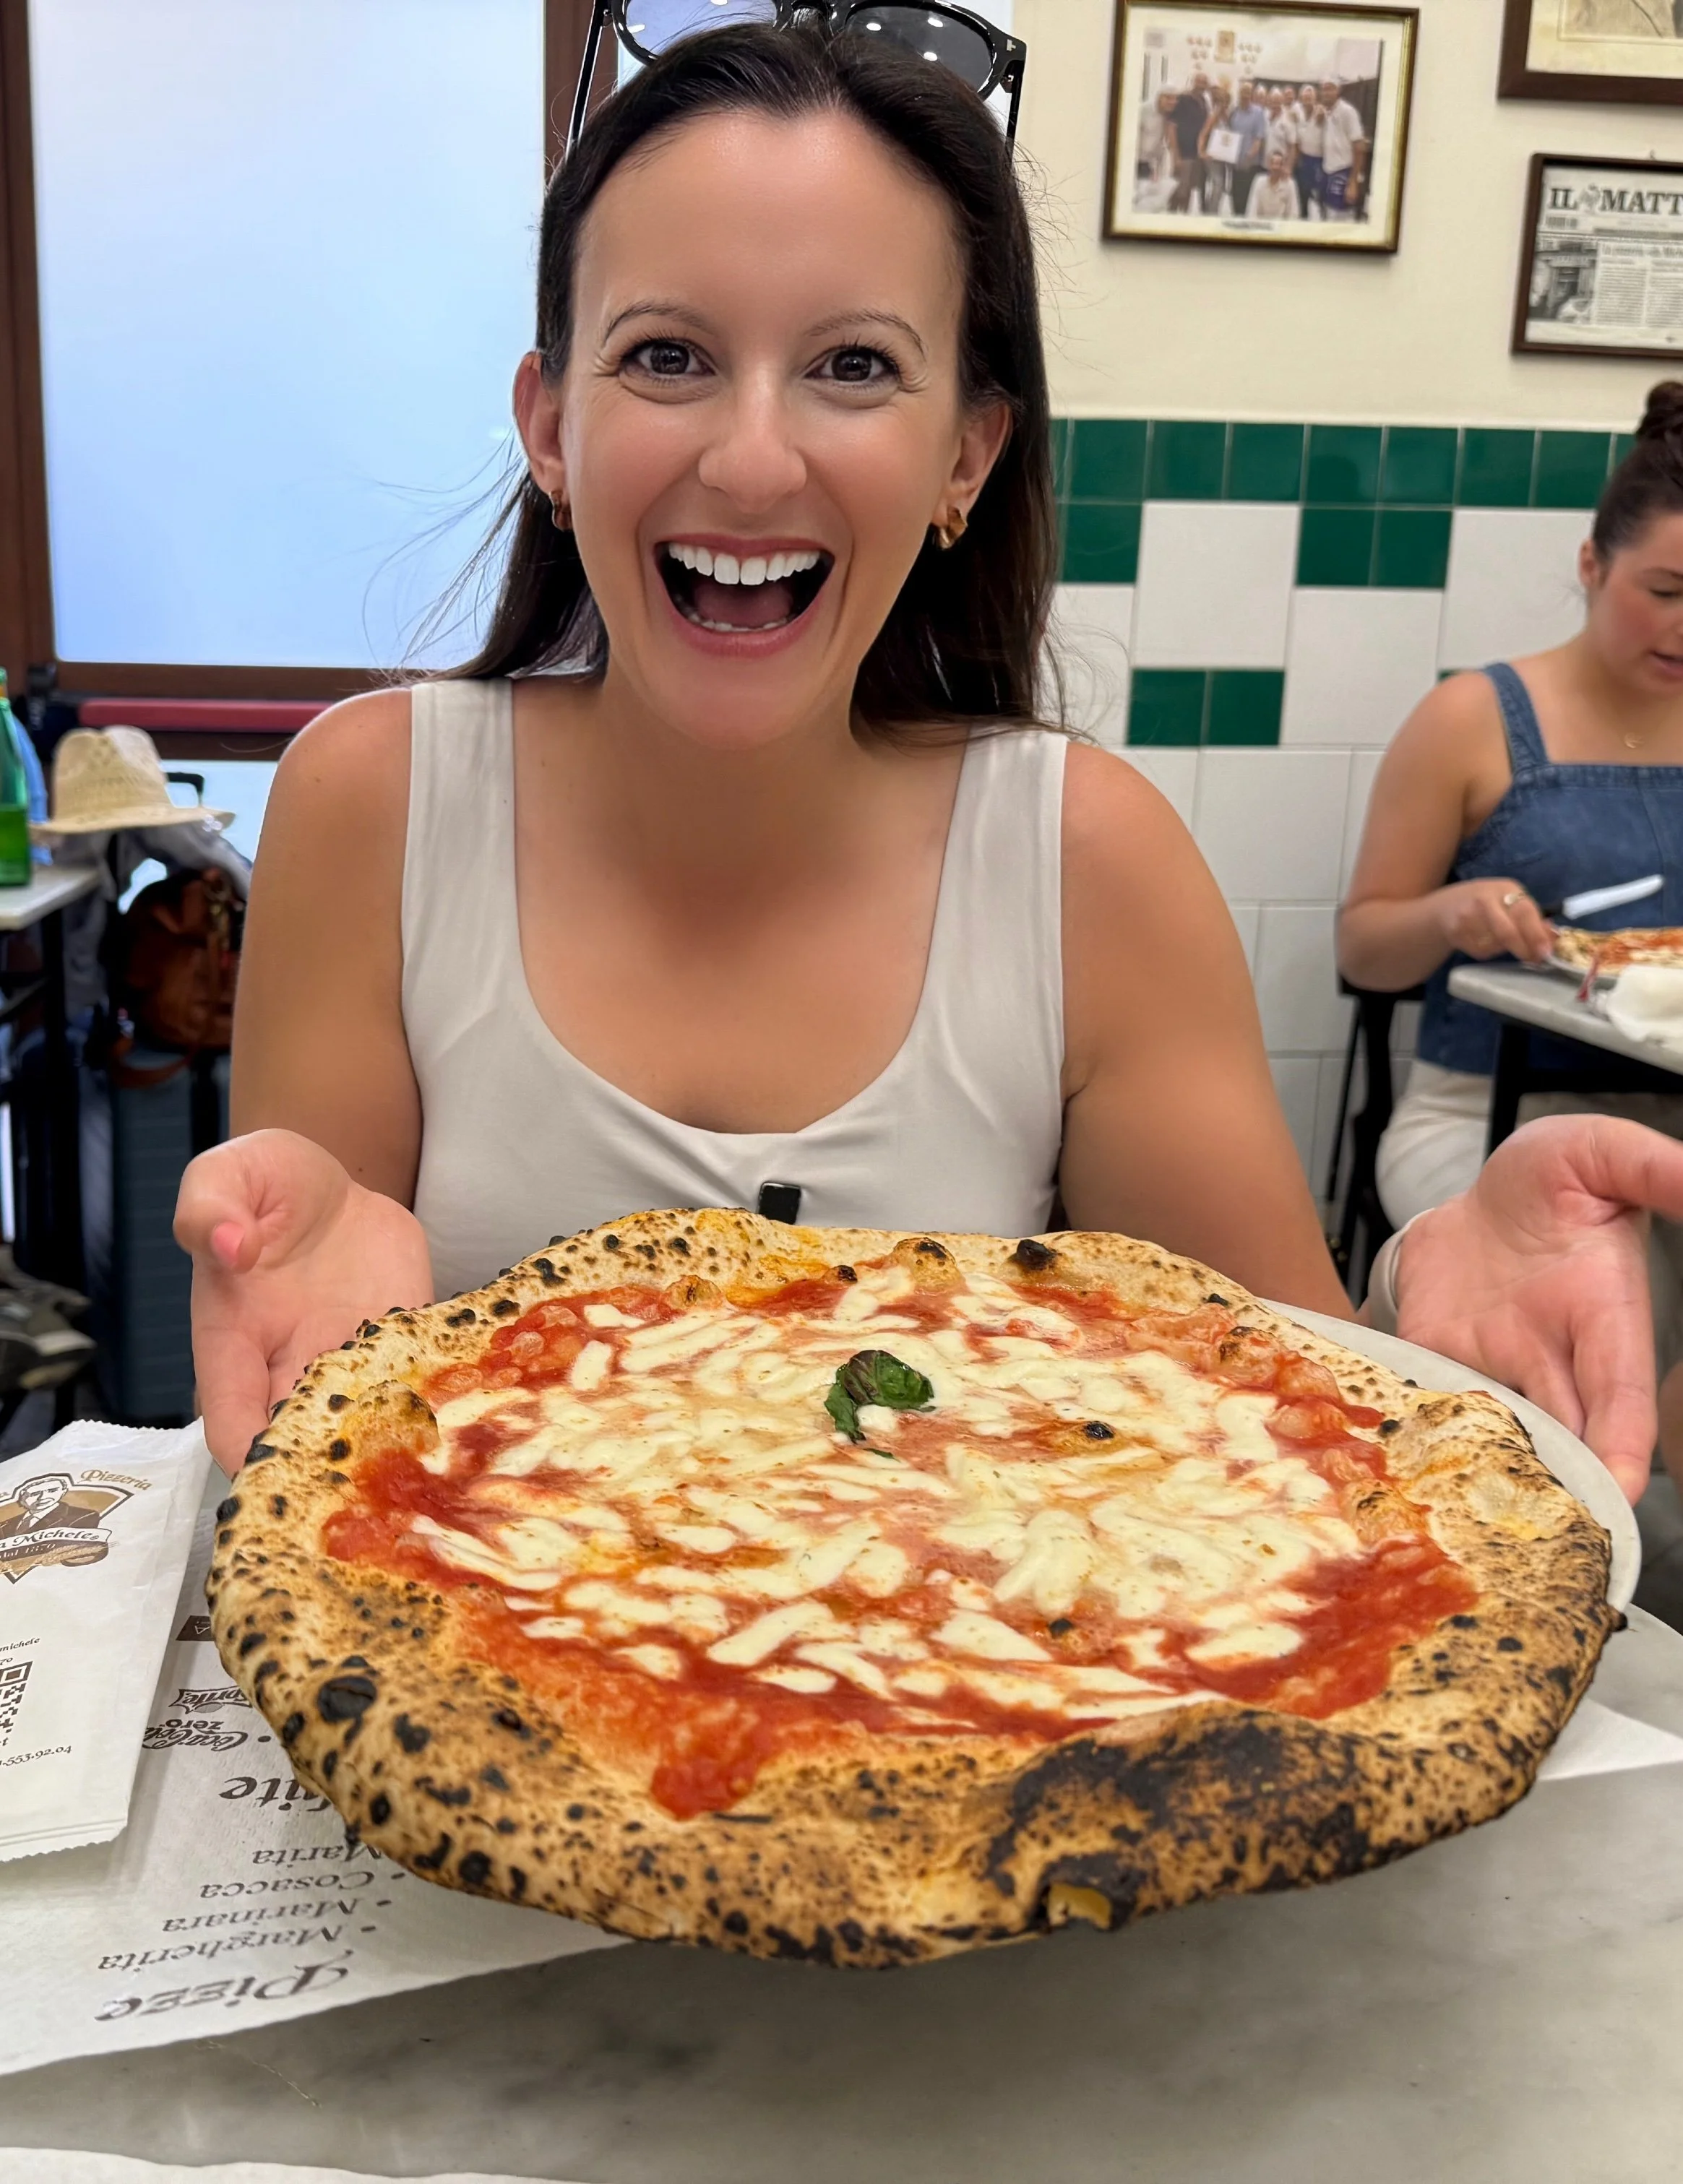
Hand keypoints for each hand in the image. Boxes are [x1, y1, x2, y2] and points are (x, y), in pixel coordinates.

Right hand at [175, 1129, 432, 1474]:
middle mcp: (290, 1368)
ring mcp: (351, 1366)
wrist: (330, 1186)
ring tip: (419, 1470)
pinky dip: (440, 1408)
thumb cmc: (265, 1185)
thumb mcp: (225, 1176)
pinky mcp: (402, 1351)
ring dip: (387, 1451)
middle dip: (325, 1470)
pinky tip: (468, 1423)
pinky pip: (421, 1391)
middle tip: (361, 1489)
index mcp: (233, 1342)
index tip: (275, 1473)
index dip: (248, 1452)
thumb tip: (229, 1245)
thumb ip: (211, 1207)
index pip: (230, 1418)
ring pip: (365, 1430)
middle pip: (301, 1442)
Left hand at [1395, 1114, 1682, 1501]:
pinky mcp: (1437, 1366)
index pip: (1623, 1395)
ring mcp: (1493, 1369)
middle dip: (1557, 1487)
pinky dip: (1419, 1439)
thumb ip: (1654, 1170)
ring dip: (1487, 1474)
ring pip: (1498, 1439)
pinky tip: (1399, 1471)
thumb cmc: (1551, 1179)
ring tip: (1468, 1517)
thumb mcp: (1600, 1153)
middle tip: (1539, 1532)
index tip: (1623, 1489)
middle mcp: (1552, 1359)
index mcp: (1604, 1317)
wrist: (1476, 1196)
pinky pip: (1430, 1411)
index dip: (1624, 1445)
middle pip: (1563, 1438)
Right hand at [1434, 878, 1554, 964]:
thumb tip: (1554, 937)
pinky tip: (1482, 941)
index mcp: (1505, 888)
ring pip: (1494, 945)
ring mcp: (1467, 916)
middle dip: (1523, 948)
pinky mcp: (1456, 932)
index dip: (1536, 934)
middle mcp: (1485, 899)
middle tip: (1534, 960)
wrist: (1445, 907)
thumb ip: (1532, 918)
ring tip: (1502, 942)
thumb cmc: (1487, 904)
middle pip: (1507, 932)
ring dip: (1505, 950)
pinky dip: (1488, 952)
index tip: (1546, 952)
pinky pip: (1480, 951)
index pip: (1525, 911)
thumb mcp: (1510, 902)